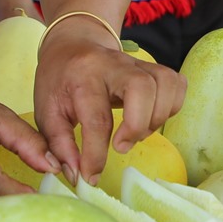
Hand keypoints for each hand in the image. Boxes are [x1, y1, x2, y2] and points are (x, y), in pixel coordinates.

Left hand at [31, 16, 185, 186]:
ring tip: (136, 133)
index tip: (90, 176)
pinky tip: (150, 118)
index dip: (96, 155)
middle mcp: (113, 64)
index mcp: (83, 76)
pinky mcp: (152, 67)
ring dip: (157, 117)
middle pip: (142, 88)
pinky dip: (171, 106)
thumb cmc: (58, 83)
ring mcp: (137, 63)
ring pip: (166, 83)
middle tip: (120, 146)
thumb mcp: (45, 113)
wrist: (72, 45)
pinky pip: (176, 83)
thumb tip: (78, 176)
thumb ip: (59, 146)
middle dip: (137, 125)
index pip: (97, 118)